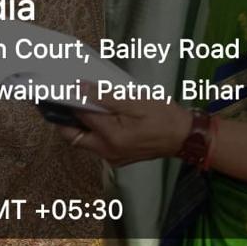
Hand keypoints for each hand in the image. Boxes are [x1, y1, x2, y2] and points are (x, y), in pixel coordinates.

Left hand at [57, 88, 192, 167]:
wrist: (184, 137)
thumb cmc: (164, 117)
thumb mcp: (134, 101)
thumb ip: (104, 96)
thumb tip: (81, 88)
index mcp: (111, 137)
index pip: (79, 116)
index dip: (70, 100)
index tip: (63, 88)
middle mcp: (108, 151)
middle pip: (73, 136)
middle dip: (65, 119)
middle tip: (62, 100)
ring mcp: (112, 157)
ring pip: (83, 141)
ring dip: (79, 124)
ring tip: (80, 103)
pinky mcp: (117, 157)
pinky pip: (96, 144)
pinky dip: (92, 130)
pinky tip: (98, 115)